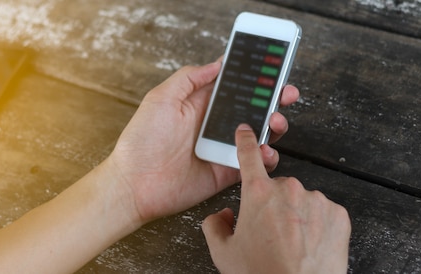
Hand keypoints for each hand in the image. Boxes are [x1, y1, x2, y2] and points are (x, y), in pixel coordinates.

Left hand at [107, 61, 298, 222]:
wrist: (134, 184)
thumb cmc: (141, 141)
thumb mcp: (161, 99)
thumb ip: (189, 78)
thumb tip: (216, 63)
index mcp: (201, 105)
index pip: (235, 86)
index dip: (255, 78)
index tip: (273, 70)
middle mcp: (215, 125)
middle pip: (253, 108)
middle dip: (274, 99)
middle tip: (286, 94)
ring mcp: (223, 148)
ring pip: (258, 134)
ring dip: (273, 126)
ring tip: (274, 121)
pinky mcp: (227, 172)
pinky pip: (253, 163)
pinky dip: (266, 157)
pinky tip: (265, 151)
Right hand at [202, 124, 350, 272]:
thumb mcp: (223, 253)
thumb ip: (215, 226)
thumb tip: (222, 215)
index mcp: (258, 194)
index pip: (249, 156)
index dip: (245, 141)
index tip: (246, 131)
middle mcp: (289, 190)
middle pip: (278, 188)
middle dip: (273, 206)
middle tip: (271, 234)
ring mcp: (316, 201)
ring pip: (302, 201)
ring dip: (297, 216)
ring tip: (292, 245)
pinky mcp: (338, 214)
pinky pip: (324, 213)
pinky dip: (318, 226)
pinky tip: (310, 246)